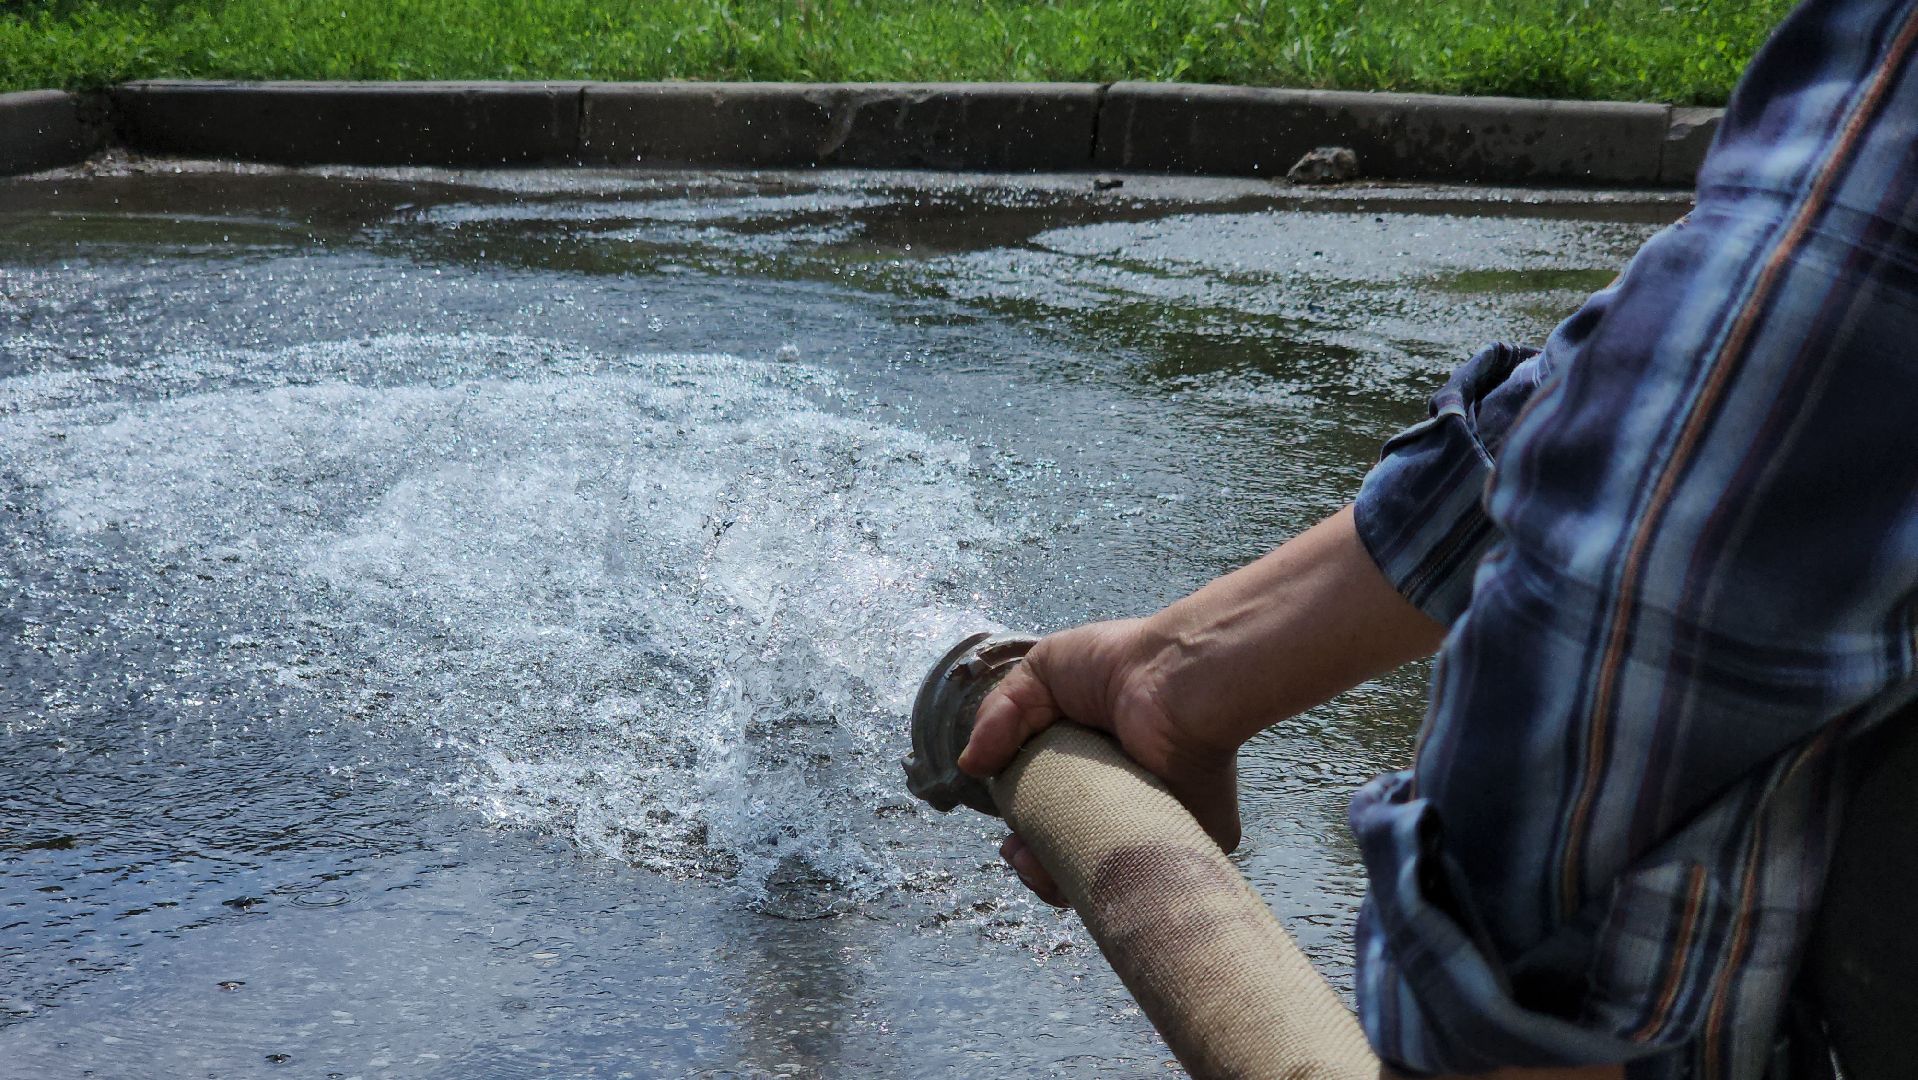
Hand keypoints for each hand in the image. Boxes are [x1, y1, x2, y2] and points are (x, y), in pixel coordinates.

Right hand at [957, 618, 1241, 906]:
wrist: (1174, 675)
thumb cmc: (1117, 662)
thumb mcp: (1041, 672)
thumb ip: (999, 716)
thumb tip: (970, 766)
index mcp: (1091, 758)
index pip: (1050, 807)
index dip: (1024, 828)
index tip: (1009, 837)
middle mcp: (1122, 791)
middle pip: (1071, 845)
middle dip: (1037, 860)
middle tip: (1020, 853)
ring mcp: (1156, 817)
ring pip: (1107, 868)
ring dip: (1064, 879)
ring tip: (1040, 867)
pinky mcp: (1193, 835)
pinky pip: (1153, 876)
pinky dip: (1115, 886)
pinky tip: (1082, 876)